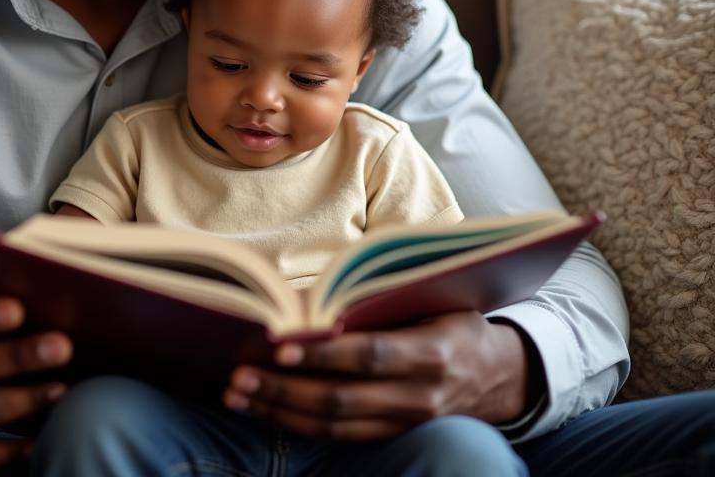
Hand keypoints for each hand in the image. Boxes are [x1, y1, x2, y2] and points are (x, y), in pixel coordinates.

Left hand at [223, 312, 534, 440]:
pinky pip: (340, 436)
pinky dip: (299, 424)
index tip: (276, 346)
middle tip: (238, 376)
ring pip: (334, 424)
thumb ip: (382, 302)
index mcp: (431, 355)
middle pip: (340, 398)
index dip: (320, 353)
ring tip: (238, 395)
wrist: (502, 375)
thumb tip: (314, 301)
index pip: (367, 356)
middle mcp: (419, 397)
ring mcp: (407, 425)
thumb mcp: (431, 300)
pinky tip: (267, 410)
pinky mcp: (395, 438)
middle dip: (282, 390)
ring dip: (280, 411)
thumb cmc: (455, 319)